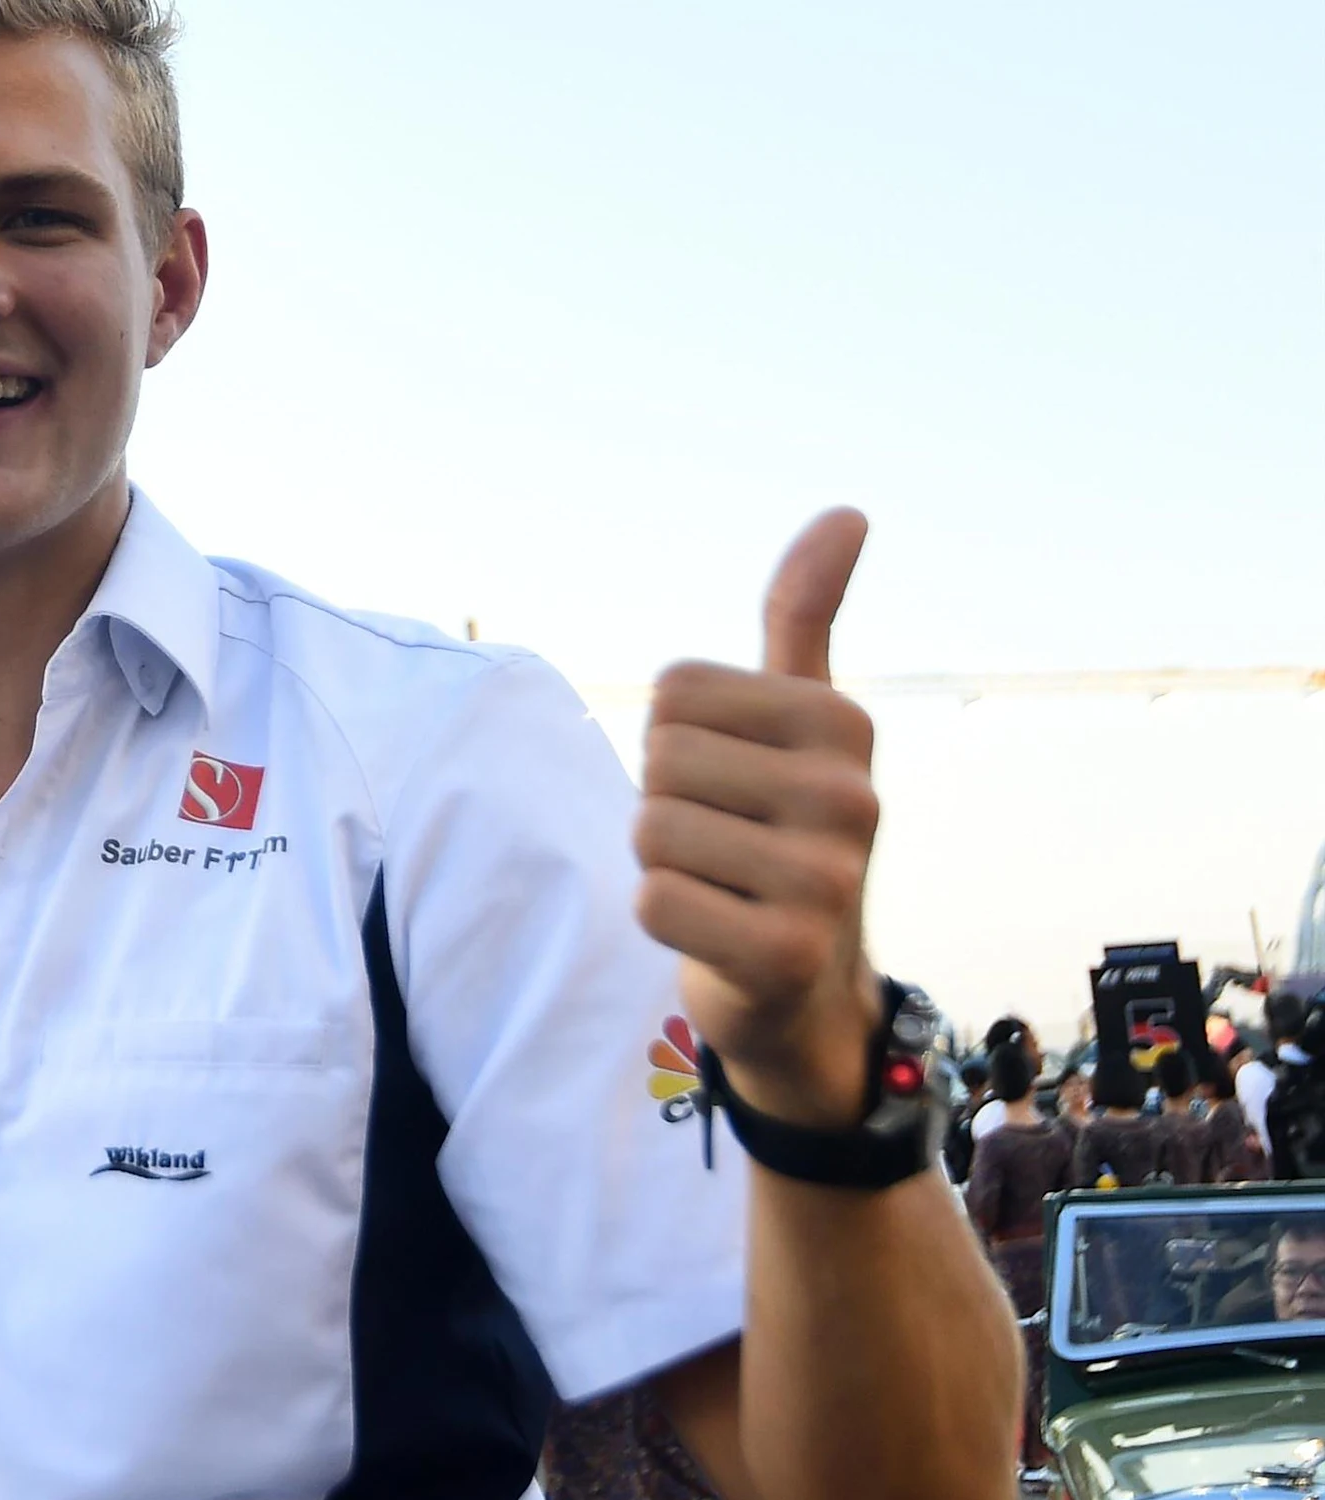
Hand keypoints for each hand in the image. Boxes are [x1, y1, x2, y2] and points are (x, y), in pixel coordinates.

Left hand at [634, 509, 882, 1127]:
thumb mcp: (800, 722)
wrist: (804, 987)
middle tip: (724, 844)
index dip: (676, 742)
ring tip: (723, 886)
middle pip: (657, 761)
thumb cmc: (782, 834)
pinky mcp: (782, 951)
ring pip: (651, 830)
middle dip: (667, 805)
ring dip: (664, 865)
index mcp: (842, 724)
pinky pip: (653, 902)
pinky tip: (717, 932)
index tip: (732, 782)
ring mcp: (825, 879)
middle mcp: (850, 796)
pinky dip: (663, 920)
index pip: (672, 693)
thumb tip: (846, 512)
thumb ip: (804, 618)